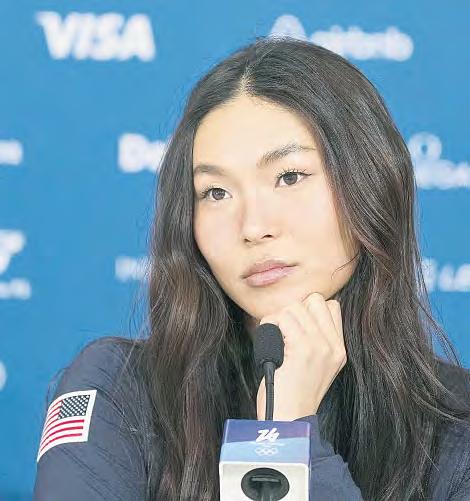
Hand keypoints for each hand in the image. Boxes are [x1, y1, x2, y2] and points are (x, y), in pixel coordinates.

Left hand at [256, 292, 345, 420]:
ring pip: (295, 307)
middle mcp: (333, 346)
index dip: (309, 310)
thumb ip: (315, 340)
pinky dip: (269, 325)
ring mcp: (319, 346)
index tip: (295, 328)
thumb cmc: (292, 394)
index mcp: (339, 349)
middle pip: (313, 300)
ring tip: (275, 339)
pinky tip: (270, 342)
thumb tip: (298, 311)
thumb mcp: (316, 366)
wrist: (288, 421)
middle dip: (294, 310)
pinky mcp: (302, 349)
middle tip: (284, 331)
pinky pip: (281, 318)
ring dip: (278, 319)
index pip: (331, 306)